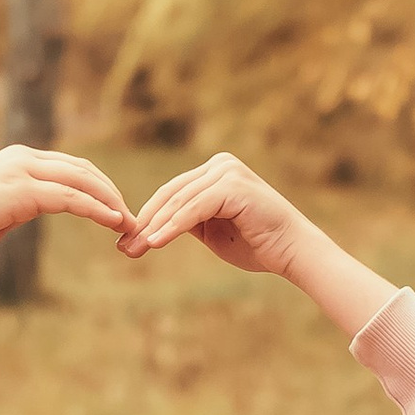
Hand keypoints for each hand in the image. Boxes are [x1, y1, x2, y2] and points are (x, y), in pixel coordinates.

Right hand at [0, 146, 131, 284]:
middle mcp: (24, 158)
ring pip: (81, 180)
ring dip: (111, 202)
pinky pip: (71, 198)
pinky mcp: (24, 192)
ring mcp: (23, 172)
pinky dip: (96, 209)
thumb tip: (25, 214)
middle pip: (82, 169)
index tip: (114, 208)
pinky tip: (114, 221)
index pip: (68, 167)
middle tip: (131, 217)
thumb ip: (14, 206)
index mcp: (17, 160)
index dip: (96, 187)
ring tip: (130, 223)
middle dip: (110, 192)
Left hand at [118, 151, 399, 338]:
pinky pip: (194, 208)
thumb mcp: (211, 231)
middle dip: (145, 223)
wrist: (292, 251)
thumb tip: (149, 229)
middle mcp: (220, 164)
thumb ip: (186, 221)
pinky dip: (173, 226)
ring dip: (154, 227)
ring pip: (179, 201)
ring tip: (134, 248)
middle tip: (122, 248)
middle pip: (171, 194)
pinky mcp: (232, 186)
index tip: (126, 242)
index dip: (147, 218)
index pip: (172, 193)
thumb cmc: (256, 244)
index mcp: (215, 171)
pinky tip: (155, 243)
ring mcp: (227, 172)